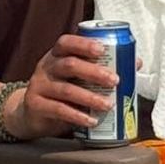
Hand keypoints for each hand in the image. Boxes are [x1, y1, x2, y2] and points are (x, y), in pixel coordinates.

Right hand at [5, 34, 120, 139]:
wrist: (29, 113)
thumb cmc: (60, 91)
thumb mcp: (75, 77)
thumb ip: (99, 69)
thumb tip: (135, 62)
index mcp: (56, 56)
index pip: (66, 42)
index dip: (83, 44)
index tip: (102, 49)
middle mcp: (46, 68)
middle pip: (69, 64)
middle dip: (94, 72)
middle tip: (115, 80)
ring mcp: (39, 86)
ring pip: (66, 89)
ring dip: (90, 97)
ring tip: (108, 105)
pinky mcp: (36, 105)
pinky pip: (58, 110)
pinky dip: (77, 115)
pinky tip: (91, 120)